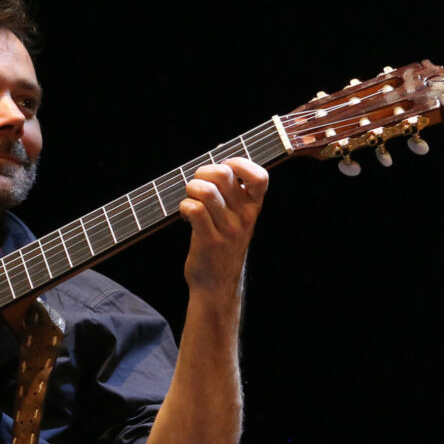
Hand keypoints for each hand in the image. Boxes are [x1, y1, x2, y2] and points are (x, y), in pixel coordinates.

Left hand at [179, 158, 267, 294]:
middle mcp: (244, 217)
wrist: (217, 285)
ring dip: (190, 190)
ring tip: (190, 200)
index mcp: (254, 208)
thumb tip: (220, 158)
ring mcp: (227, 230)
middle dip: (202, 173)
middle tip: (197, 187)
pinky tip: (185, 215)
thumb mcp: (238, 219)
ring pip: (205, 191)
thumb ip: (234, 192)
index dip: (238, 163)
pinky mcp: (208, 240)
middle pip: (223, 174)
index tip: (224, 170)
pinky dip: (184, 206)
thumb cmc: (223, 246)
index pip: (260, 176)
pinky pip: (194, 209)